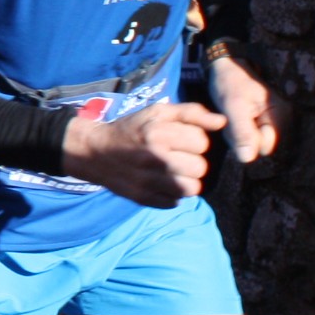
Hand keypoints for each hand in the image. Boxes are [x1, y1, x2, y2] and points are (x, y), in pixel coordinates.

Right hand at [62, 102, 224, 205]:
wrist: (93, 151)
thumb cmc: (131, 129)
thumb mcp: (158, 112)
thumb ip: (191, 113)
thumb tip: (221, 122)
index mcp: (158, 133)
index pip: (201, 142)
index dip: (196, 140)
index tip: (183, 139)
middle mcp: (154, 158)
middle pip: (200, 168)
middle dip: (194, 162)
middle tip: (179, 157)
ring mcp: (148, 182)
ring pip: (191, 189)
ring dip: (187, 181)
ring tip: (175, 172)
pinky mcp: (143, 199)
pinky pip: (175, 203)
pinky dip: (172, 195)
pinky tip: (162, 183)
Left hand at [206, 52, 288, 164]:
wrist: (227, 67)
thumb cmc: (230, 82)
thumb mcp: (233, 105)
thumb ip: (241, 132)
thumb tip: (247, 159)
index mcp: (280, 114)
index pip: (265, 147)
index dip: (246, 140)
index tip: (233, 122)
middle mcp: (283, 119)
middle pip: (260, 146)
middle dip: (241, 137)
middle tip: (230, 118)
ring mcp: (274, 120)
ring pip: (253, 142)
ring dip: (237, 133)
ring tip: (232, 115)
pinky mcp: (264, 121)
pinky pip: (250, 135)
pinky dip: (238, 130)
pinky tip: (234, 117)